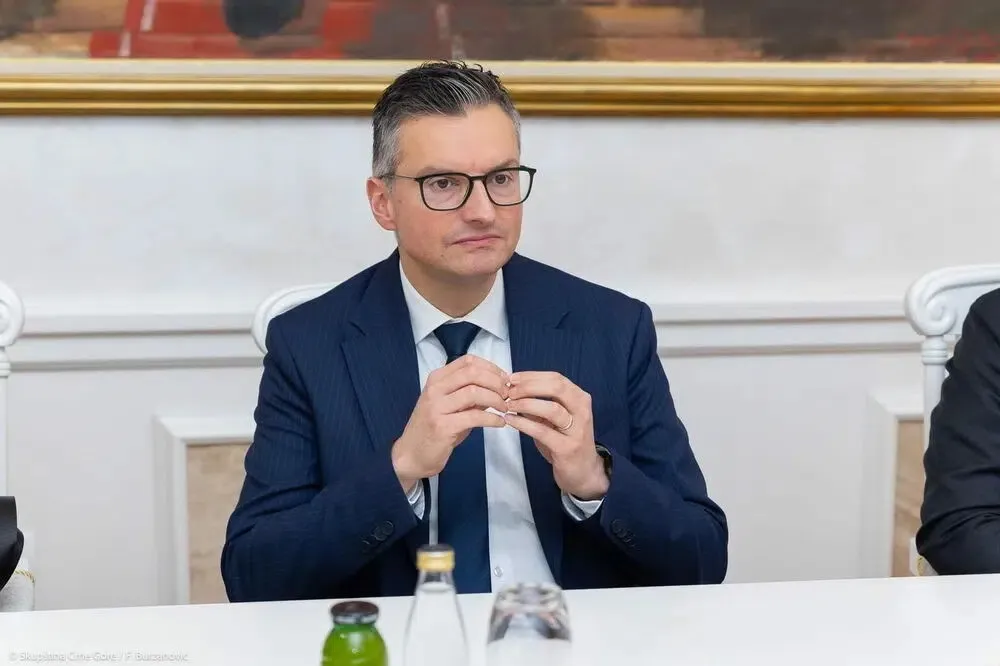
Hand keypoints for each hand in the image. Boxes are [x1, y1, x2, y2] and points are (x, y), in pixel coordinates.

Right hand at [391, 355, 507, 492]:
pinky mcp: (443, 427)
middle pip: (473, 373)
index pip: (468, 361)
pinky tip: (500, 423)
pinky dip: (492, 418)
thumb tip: (498, 386)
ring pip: (474, 392)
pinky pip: (475, 417)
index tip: (504, 379)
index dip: (491, 367)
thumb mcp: (450, 406)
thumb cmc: (434, 428)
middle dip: (496, 381)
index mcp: (436, 379)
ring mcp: (437, 407)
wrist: (411, 455)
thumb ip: (470, 394)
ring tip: (505, 408)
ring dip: (496, 399)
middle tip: (507, 394)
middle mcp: (435, 389)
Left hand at [503, 371, 608, 500]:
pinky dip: (523, 424)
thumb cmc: (565, 440)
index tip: (511, 378)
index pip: (556, 378)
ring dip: (525, 404)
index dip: (531, 376)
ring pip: (551, 408)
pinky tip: (510, 420)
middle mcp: (582, 410)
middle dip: (528, 386)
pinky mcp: (567, 448)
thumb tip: (513, 388)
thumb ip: (540, 403)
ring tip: (507, 405)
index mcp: (579, 398)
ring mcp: (577, 429)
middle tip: (508, 391)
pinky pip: (542, 431)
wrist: (584, 471)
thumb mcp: (555, 418)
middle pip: (556, 388)